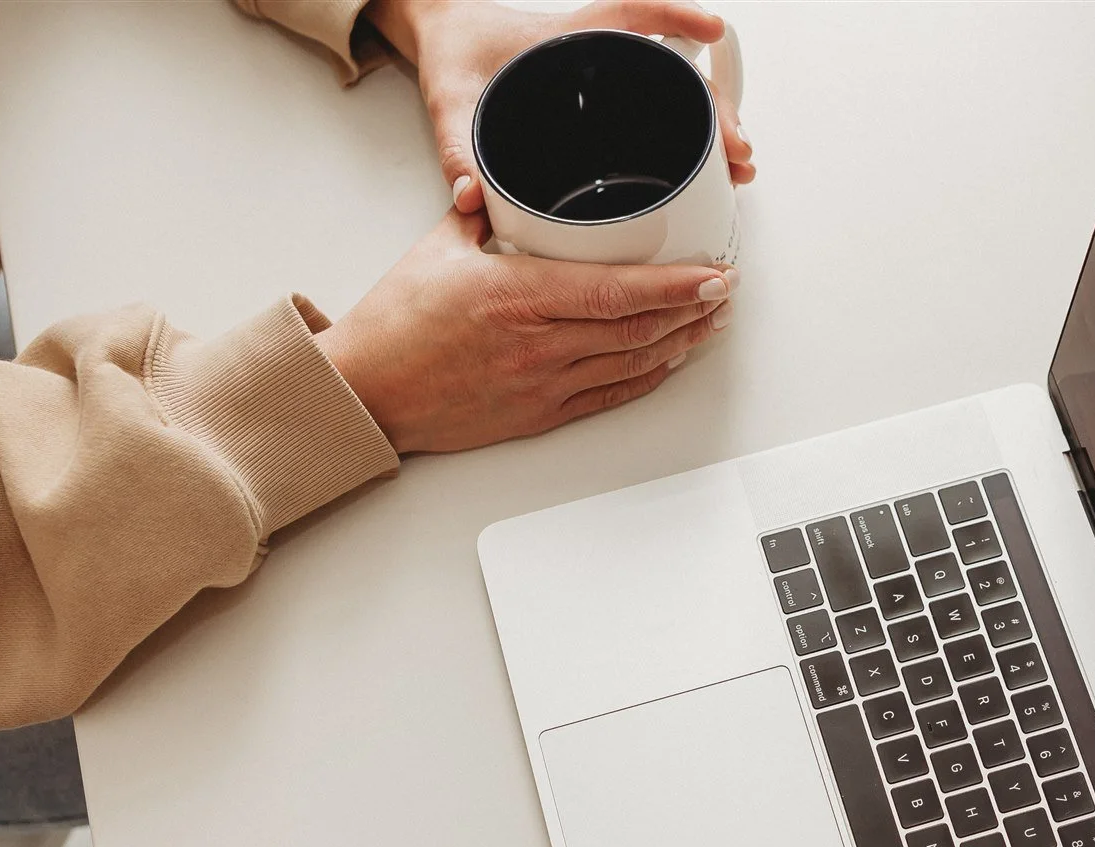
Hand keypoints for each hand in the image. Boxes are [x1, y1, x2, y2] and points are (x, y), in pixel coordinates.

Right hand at [316, 210, 732, 451]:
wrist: (369, 392)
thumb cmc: (395, 326)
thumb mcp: (438, 249)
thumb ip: (479, 212)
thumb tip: (499, 184)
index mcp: (519, 297)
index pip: (616, 291)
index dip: (674, 286)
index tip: (711, 274)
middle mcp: (539, 346)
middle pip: (637, 328)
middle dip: (691, 309)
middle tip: (725, 291)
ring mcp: (544, 385)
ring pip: (631, 364)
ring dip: (679, 342)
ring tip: (710, 322)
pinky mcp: (541, 415)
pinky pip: (609, 396)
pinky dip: (646, 377)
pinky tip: (670, 360)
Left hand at [367, 0, 754, 215]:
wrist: (440, 39)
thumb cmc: (453, 52)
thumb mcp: (450, 98)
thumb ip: (456, 149)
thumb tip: (472, 197)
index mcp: (564, 40)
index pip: (629, 16)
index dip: (673, 19)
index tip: (712, 31)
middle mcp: (594, 57)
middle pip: (672, 73)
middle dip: (712, 107)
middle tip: (736, 148)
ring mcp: (603, 82)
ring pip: (672, 97)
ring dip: (709, 127)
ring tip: (736, 166)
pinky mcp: (601, 105)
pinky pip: (654, 115)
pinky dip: (686, 139)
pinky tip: (709, 168)